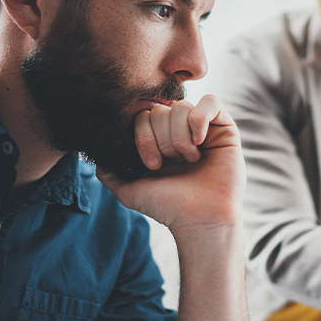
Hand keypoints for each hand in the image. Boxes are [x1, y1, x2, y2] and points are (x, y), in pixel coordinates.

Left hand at [97, 94, 244, 231]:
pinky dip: (200, 119)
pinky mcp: (225, 128)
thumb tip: (96, 152)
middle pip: (161, 110)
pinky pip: (211, 102)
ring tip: (189, 159)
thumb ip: (109, 171)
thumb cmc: (169, 206)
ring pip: (182, 107)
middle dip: (162, 139)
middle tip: (171, 163)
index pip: (143, 116)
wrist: (200, 219)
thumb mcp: (129, 189)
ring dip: (180, 136)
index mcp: (160, 140)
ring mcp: (204, 128)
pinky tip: (199, 142)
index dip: (143, 137)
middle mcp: (181, 131)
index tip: (152, 164)